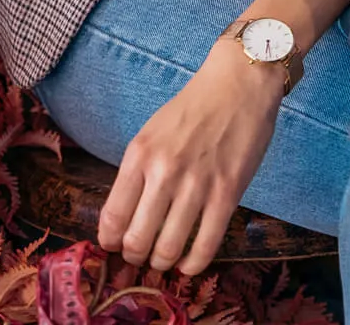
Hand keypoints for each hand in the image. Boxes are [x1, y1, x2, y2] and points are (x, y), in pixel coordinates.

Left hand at [96, 40, 284, 274]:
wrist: (239, 84)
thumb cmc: (193, 107)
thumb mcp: (152, 133)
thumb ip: (137, 172)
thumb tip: (125, 219)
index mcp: (140, 155)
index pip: (112, 218)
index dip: (111, 242)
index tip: (116, 246)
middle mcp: (164, 172)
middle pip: (137, 241)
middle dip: (135, 256)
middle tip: (141, 255)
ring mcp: (197, 184)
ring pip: (168, 250)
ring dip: (162, 263)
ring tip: (164, 258)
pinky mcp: (227, 193)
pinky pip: (205, 246)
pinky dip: (193, 264)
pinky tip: (189, 263)